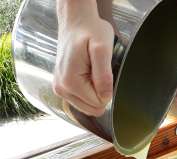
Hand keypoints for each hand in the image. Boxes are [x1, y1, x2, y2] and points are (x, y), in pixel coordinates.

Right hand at [53, 0, 113, 115]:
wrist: (76, 22)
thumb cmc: (89, 31)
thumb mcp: (102, 49)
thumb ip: (104, 75)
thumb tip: (106, 97)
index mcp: (70, 83)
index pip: (99, 104)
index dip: (107, 90)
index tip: (102, 72)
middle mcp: (62, 89)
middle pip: (93, 109)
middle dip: (101, 93)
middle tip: (98, 72)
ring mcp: (61, 89)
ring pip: (88, 107)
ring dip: (95, 92)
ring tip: (92, 72)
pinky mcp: (63, 88)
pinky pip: (83, 101)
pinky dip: (89, 91)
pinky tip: (87, 74)